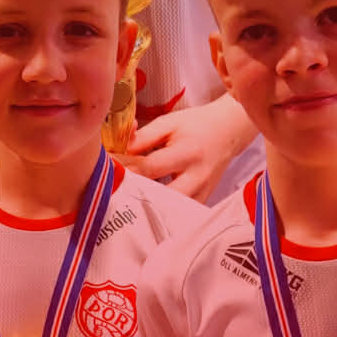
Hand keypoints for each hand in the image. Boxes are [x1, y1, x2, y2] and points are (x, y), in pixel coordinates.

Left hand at [124, 94, 256, 201]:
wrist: (228, 131)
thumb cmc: (196, 125)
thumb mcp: (169, 122)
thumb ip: (143, 137)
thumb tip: (118, 153)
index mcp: (187, 153)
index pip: (149, 168)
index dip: (125, 169)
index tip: (108, 167)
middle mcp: (196, 176)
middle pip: (159, 196)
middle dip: (134, 194)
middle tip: (114, 190)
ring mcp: (201, 192)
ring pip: (168, 211)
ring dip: (146, 206)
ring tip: (126, 200)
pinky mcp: (202, 201)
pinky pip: (177, 213)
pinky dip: (161, 211)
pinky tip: (146, 206)